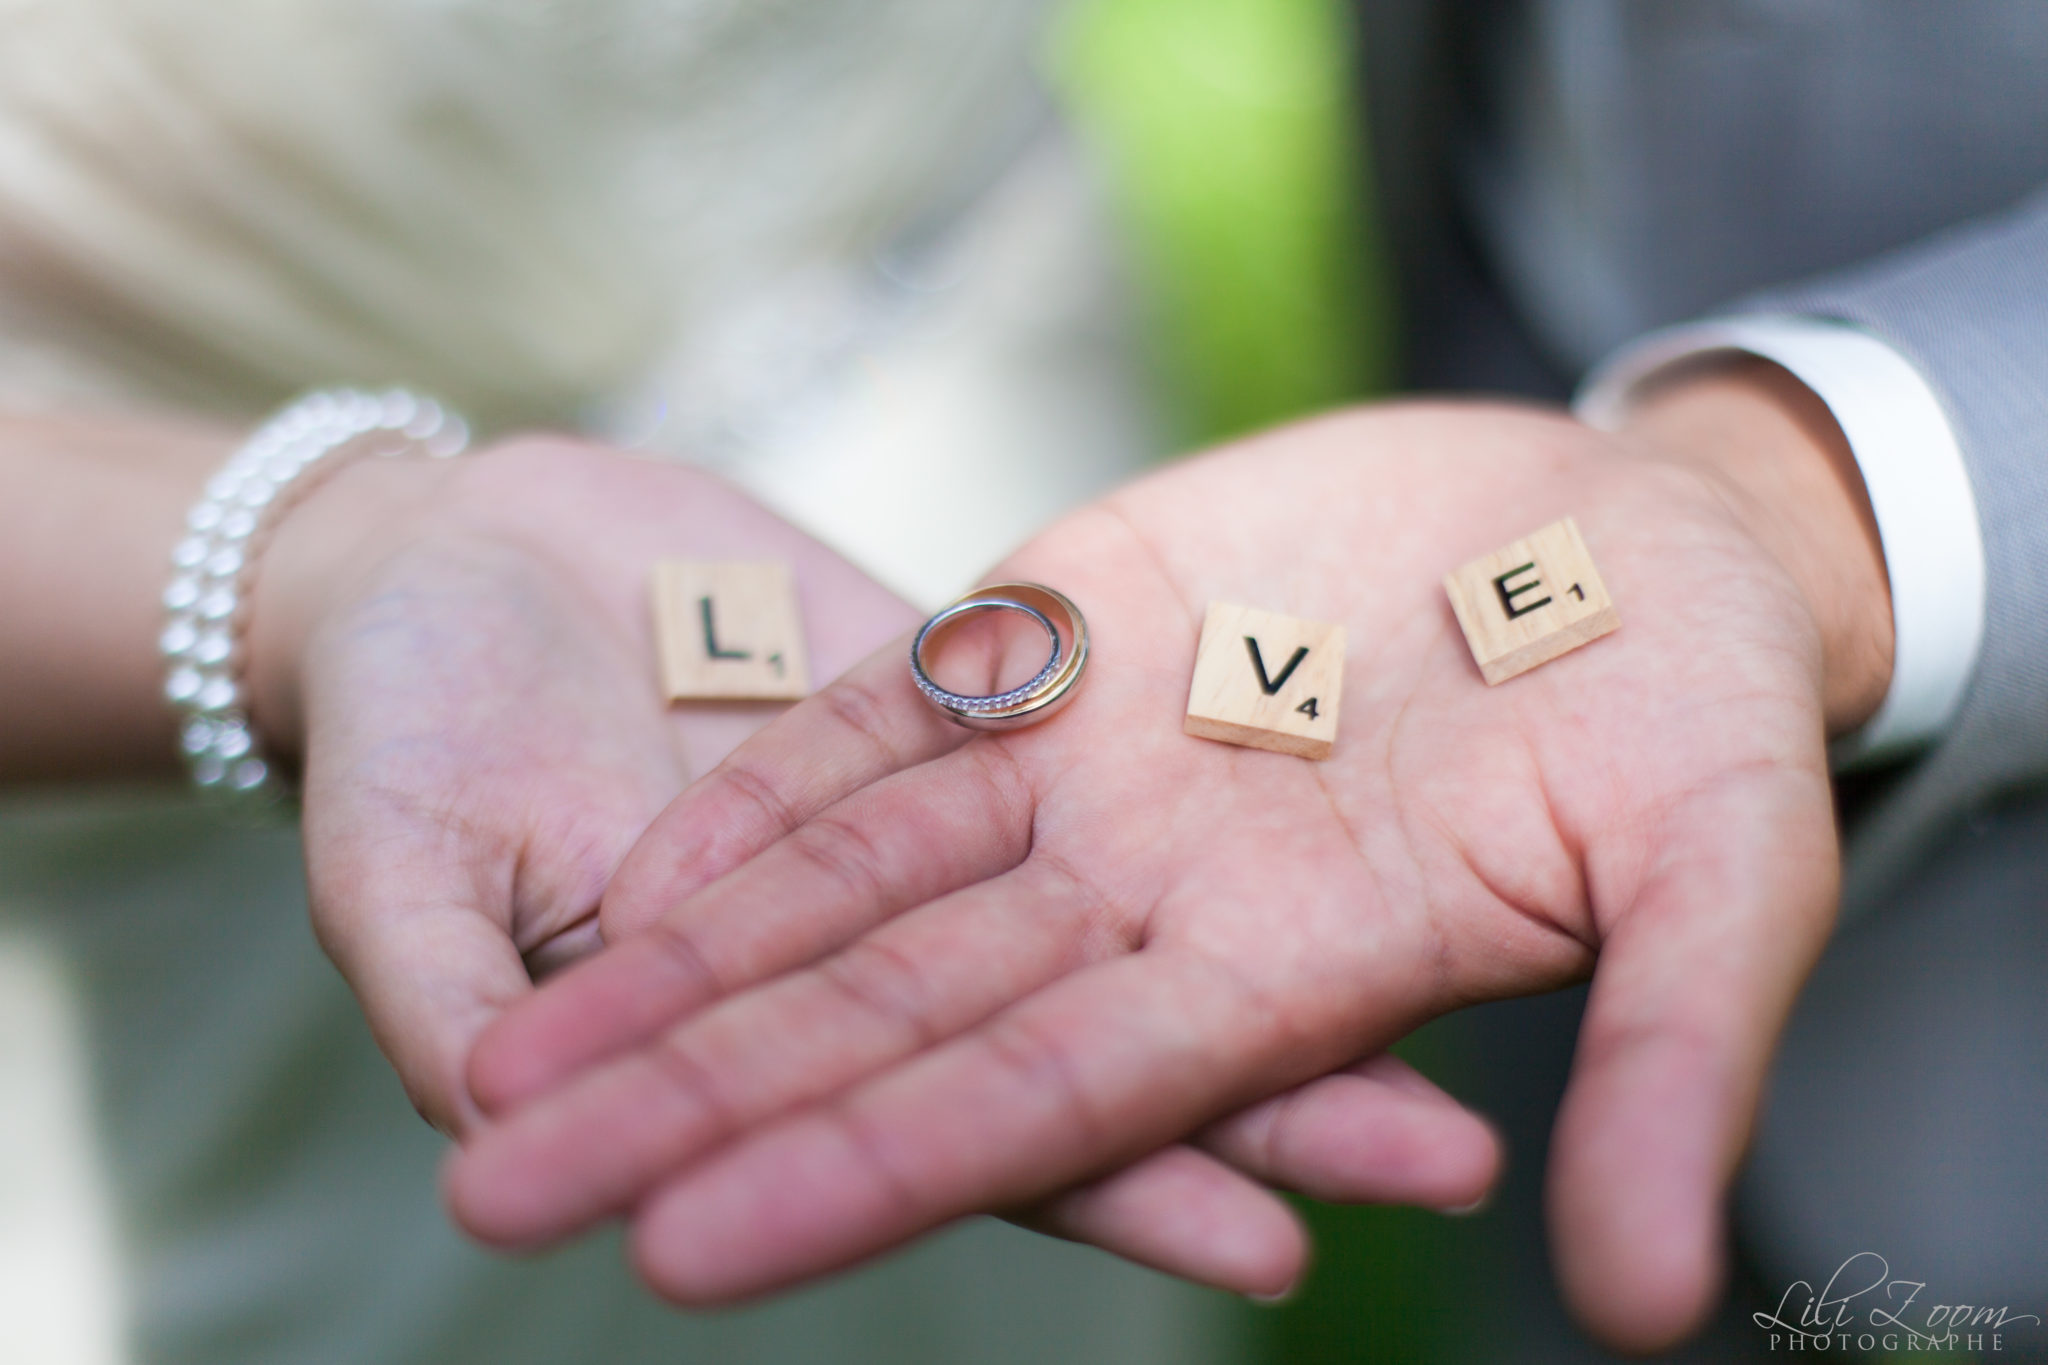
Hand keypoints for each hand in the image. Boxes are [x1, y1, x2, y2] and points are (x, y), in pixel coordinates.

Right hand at [259, 434, 1500, 1288]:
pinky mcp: (967, 672)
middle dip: (1279, 1098)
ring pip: (1149, 880)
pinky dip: (1212, 736)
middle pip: (1122, 1028)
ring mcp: (953, 803)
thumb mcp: (404, 890)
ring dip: (1293, 932)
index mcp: (795, 1026)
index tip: (1275, 1249)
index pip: (991, 1131)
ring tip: (1481, 963)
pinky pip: (1111, 715)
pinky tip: (1347, 750)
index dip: (1126, 1192)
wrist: (436, 565)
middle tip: (1457, 1154)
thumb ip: (462, 1011)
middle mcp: (907, 935)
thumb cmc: (394, 738)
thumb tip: (490, 1144)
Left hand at [448, 388, 1881, 1347]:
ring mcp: (1095, 762)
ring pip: (847, 886)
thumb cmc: (1716, 708)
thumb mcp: (1727, 873)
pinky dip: (767, 789)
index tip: (682, 1252)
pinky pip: (889, 721)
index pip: (1039, 1105)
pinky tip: (632, 861)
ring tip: (503, 1057)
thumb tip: (1648, 1313)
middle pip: (885, 1018)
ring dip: (678, 966)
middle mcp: (1152, 892)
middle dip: (694, 1104)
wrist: (1649, 537)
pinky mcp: (1071, 630)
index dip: (864, 1172)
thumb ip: (1670, 1074)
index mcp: (1282, 971)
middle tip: (492, 1192)